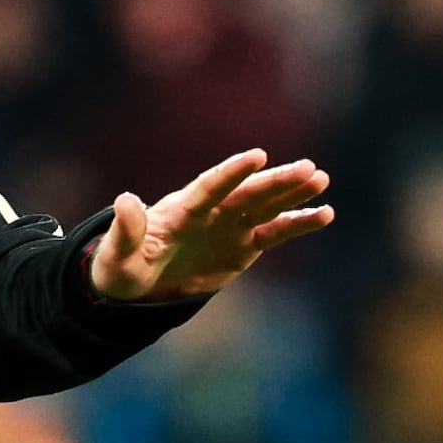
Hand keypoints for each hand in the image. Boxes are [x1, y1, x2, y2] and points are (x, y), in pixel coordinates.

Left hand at [92, 150, 332, 301]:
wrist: (138, 286)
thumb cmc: (122, 269)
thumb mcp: (117, 257)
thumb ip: (126, 231)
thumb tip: (124, 200)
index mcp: (181, 210)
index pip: (211, 187)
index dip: (233, 173)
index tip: (257, 155)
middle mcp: (211, 212)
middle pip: (248, 193)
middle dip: (277, 181)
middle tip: (309, 168)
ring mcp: (230, 226)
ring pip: (267, 206)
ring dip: (293, 193)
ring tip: (322, 180)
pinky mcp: (243, 246)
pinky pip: (275, 232)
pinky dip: (298, 223)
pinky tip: (325, 214)